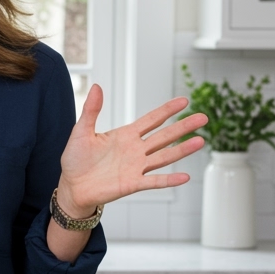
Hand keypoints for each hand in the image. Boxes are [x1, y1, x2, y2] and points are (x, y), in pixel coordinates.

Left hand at [56, 86, 207, 217]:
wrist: (72, 187)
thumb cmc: (75, 160)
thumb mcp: (81, 132)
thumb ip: (91, 111)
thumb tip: (96, 86)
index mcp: (125, 135)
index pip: (151, 120)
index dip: (167, 110)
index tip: (184, 101)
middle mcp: (135, 150)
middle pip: (165, 136)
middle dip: (183, 127)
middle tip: (203, 118)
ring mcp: (136, 167)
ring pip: (164, 156)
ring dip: (182, 149)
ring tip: (200, 141)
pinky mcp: (132, 184)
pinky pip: (154, 181)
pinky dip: (169, 179)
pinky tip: (185, 176)